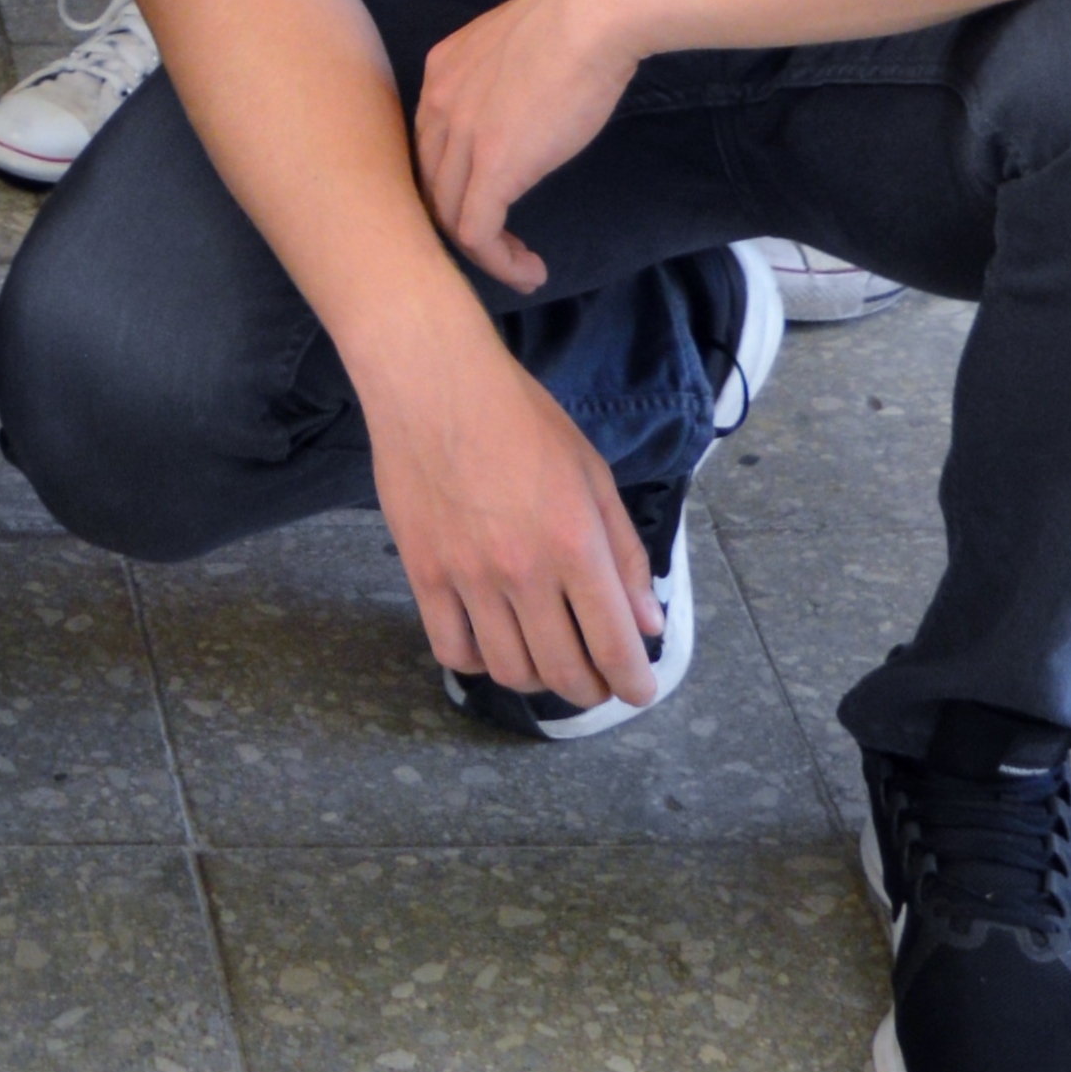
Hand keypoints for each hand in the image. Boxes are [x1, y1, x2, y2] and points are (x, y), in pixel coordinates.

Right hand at [363, 312, 663, 714]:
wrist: (434, 380)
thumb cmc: (521, 418)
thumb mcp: (592, 473)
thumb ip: (624, 554)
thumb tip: (646, 623)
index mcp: (576, 544)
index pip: (614, 646)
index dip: (634, 684)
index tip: (638, 691)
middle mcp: (524, 571)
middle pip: (563, 672)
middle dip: (591, 690)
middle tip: (596, 680)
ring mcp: (468, 576)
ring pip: (509, 670)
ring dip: (538, 680)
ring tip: (546, 660)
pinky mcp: (423, 572)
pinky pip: (452, 648)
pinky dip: (478, 662)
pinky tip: (492, 642)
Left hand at [407, 0, 635, 289]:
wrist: (591, 12)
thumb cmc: (576, 21)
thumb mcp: (518, 50)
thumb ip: (505, 83)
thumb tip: (523, 109)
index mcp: (441, 72)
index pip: (428, 144)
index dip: (453, 180)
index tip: (490, 201)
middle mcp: (437, 103)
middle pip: (430, 181)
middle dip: (460, 218)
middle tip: (500, 243)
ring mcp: (461, 135)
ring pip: (448, 213)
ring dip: (482, 250)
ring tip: (520, 265)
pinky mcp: (493, 166)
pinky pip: (476, 232)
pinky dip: (499, 262)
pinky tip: (529, 271)